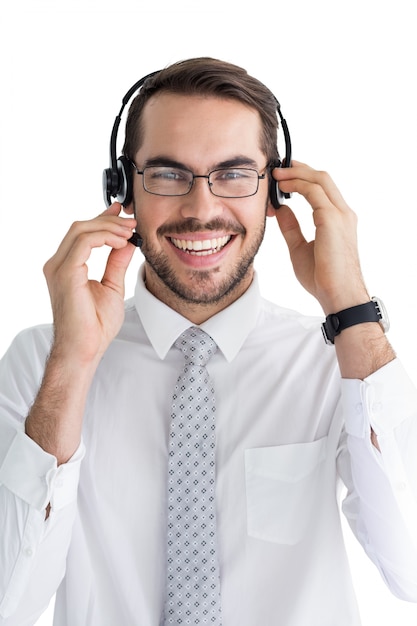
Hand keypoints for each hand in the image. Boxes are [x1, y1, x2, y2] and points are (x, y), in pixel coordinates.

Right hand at [43, 203, 136, 365]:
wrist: (85, 348)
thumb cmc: (95, 326)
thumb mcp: (113, 286)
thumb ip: (117, 263)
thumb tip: (128, 243)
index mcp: (67, 266)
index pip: (83, 233)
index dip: (102, 219)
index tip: (122, 213)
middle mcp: (58, 264)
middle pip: (81, 227)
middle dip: (109, 221)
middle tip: (132, 223)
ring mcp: (58, 267)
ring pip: (81, 229)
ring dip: (109, 227)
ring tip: (130, 232)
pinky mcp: (65, 272)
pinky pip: (84, 242)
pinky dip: (104, 237)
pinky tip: (121, 242)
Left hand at [272, 161, 369, 314]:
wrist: (337, 295)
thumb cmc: (323, 278)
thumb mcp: (299, 248)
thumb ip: (291, 227)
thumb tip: (280, 209)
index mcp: (339, 220)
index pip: (322, 188)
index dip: (303, 177)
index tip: (284, 175)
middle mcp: (343, 213)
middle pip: (323, 178)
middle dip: (300, 168)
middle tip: (278, 166)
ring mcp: (341, 215)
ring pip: (320, 180)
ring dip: (297, 173)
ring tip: (277, 173)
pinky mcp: (333, 219)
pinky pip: (314, 192)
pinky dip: (297, 185)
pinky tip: (283, 187)